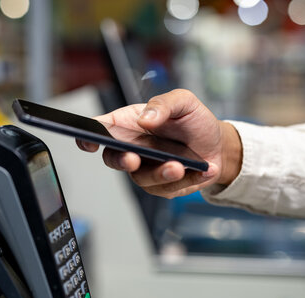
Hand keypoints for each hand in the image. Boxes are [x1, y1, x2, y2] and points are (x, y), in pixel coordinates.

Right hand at [77, 89, 241, 197]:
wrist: (217, 144)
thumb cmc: (194, 121)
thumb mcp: (184, 101)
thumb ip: (163, 103)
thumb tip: (146, 118)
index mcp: (129, 125)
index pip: (100, 130)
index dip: (87, 136)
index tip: (89, 140)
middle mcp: (132, 149)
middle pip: (114, 159)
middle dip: (122, 161)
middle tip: (134, 159)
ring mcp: (145, 170)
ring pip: (142, 179)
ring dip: (160, 174)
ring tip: (178, 166)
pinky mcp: (162, 186)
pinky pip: (167, 188)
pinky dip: (186, 180)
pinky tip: (201, 170)